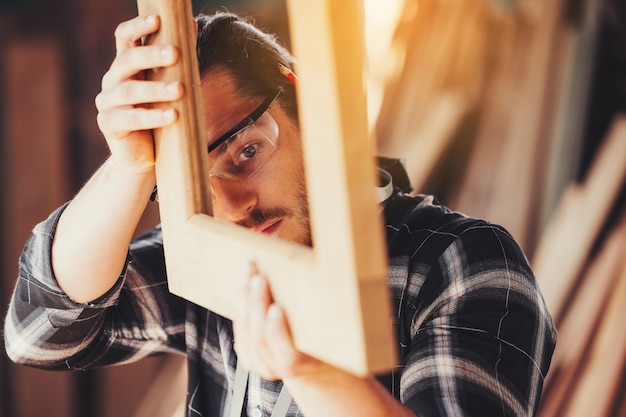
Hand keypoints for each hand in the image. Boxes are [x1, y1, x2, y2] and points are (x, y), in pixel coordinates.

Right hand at [95, 14, 183, 172]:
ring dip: (157, 89)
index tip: (157, 19)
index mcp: (126, 65)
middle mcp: (112, 79)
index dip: (138, 26)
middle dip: (151, 55)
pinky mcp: (109, 125)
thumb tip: (191, 24)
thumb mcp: (168, 84)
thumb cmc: (160, 114)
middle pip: (127, 61)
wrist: (146, 155)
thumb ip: (177, 59)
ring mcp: (107, 102)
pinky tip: (173, 116)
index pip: (125, 38)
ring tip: (180, 90)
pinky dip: (153, 117)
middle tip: (175, 53)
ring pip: (130, 91)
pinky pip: (131, 119)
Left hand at [232, 265, 322, 379]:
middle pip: (259, 336)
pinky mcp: (247, 355)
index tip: (276, 308)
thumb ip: (319, 318)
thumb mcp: (323, 335)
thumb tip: (325, 287)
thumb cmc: (319, 345)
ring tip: (249, 274)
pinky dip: (239, 304)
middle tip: (259, 279)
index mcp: (297, 364)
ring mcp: (258, 363)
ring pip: (244, 330)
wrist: (307, 364)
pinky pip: (238, 328)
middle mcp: (275, 368)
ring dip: (244, 298)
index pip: (285, 353)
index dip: (277, 330)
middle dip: (257, 304)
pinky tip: (242, 286)